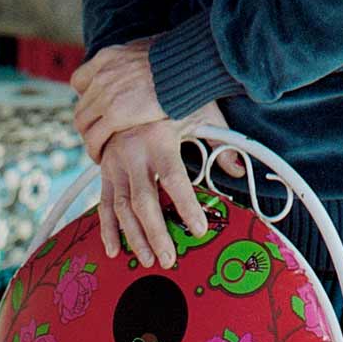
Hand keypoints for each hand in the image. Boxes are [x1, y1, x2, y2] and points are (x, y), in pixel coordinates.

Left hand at [72, 39, 165, 164]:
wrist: (184, 65)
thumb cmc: (174, 59)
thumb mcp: (144, 49)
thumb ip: (133, 60)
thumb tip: (140, 65)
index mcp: (107, 57)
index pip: (79, 81)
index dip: (86, 97)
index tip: (95, 108)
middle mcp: (101, 75)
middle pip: (81, 106)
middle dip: (88, 123)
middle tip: (98, 134)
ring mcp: (106, 94)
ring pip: (84, 124)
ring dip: (90, 138)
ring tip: (99, 149)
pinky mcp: (115, 114)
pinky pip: (95, 137)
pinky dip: (95, 149)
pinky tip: (102, 156)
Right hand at [92, 104, 245, 268]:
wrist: (132, 83)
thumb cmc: (170, 101)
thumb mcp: (199, 115)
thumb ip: (219, 145)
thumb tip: (239, 170)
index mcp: (159, 139)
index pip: (175, 179)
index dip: (186, 207)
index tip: (199, 229)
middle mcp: (134, 152)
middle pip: (144, 201)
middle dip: (156, 233)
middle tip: (168, 258)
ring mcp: (115, 162)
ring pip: (122, 207)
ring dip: (134, 236)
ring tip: (149, 258)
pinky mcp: (104, 168)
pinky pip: (103, 201)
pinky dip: (107, 227)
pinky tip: (114, 249)